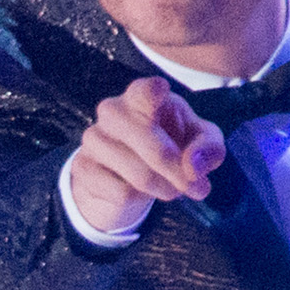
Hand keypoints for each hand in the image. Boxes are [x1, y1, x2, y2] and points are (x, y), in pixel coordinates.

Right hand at [69, 76, 226, 231]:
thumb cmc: (170, 145)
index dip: (154, 92)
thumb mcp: (199, 142)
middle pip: (153, 146)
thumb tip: (193, 167)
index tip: (161, 92)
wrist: (124, 173)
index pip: (145, 90)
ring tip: (170, 188)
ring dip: (164, 189)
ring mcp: (93, 138)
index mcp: (143, 96)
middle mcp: (113, 110)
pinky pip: (122, 193)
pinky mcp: (82, 167)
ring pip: (139, 174)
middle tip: (198, 189)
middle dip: (179, 173)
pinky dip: (140, 200)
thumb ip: (208, 147)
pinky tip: (139, 191)